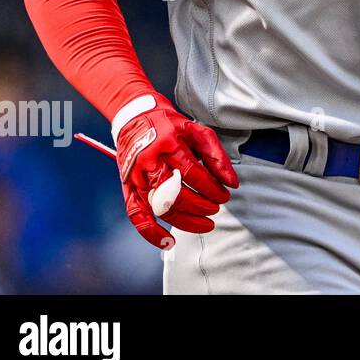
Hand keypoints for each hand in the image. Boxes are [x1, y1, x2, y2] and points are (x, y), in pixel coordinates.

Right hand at [114, 97, 238, 248]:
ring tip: (206, 224)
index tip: (225, 195)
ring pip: (160, 207)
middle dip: (202, 205)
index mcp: (168, 144)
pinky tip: (168, 242)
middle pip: (177, 193)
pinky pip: (136, 215)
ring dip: (185, 221)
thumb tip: (232, 182)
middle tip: (217, 207)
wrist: (135, 117)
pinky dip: (151, 232)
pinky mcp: (127, 187)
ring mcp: (136, 177)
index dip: (212, 188)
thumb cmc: (169, 125)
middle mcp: (149, 162)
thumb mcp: (196, 130)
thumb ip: (216, 155)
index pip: (193, 174)